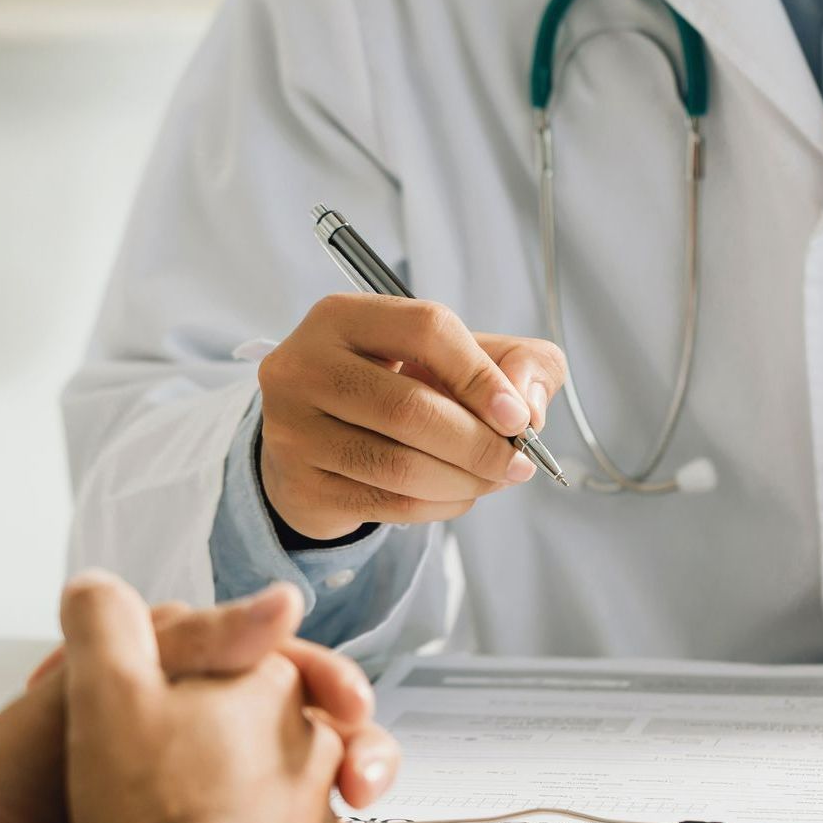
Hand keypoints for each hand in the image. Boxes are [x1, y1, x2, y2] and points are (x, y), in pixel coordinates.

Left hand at [0, 585, 396, 822]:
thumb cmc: (38, 783)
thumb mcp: (110, 686)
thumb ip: (195, 633)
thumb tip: (285, 599)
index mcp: (204, 699)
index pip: (296, 676)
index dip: (332, 684)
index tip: (350, 706)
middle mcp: (223, 757)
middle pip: (328, 747)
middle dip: (365, 762)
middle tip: (361, 785)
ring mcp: (229, 822)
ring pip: (327, 822)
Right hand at [257, 294, 566, 538]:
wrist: (314, 439)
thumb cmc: (396, 386)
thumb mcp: (455, 356)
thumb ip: (515, 362)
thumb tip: (528, 409)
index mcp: (343, 317)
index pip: (426, 329)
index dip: (481, 374)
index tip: (517, 415)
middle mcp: (305, 367)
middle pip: (410, 408)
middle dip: (480, 444)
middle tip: (517, 463)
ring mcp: (294, 430)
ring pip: (400, 466)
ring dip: (465, 480)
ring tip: (494, 478)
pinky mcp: (300, 485)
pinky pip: (388, 504)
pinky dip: (440, 506)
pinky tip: (458, 494)